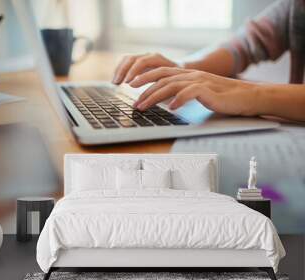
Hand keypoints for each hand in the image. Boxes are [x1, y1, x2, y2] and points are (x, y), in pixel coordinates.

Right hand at [112, 53, 179, 84]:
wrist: (181, 70)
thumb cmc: (178, 79)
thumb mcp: (174, 82)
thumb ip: (166, 86)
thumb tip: (160, 96)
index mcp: (159, 60)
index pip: (142, 62)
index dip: (134, 72)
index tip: (128, 84)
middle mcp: (150, 56)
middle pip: (132, 58)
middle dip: (123, 71)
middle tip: (118, 83)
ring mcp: (143, 57)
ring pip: (127, 59)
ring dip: (119, 70)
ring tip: (115, 83)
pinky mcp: (139, 61)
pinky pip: (126, 62)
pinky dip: (120, 70)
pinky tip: (116, 81)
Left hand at [130, 67, 259, 115]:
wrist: (247, 96)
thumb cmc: (222, 98)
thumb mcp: (198, 93)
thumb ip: (182, 93)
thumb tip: (165, 101)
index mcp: (187, 75)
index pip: (161, 73)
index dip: (145, 78)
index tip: (131, 87)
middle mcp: (191, 75)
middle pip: (161, 78)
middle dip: (144, 88)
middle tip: (133, 100)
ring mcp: (199, 81)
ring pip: (171, 86)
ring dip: (154, 97)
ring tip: (143, 106)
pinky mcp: (208, 90)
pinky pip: (189, 93)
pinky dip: (178, 100)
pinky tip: (170, 108)